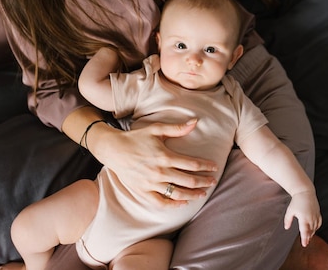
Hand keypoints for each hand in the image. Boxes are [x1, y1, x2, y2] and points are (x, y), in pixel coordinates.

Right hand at [96, 119, 217, 206]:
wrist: (113, 149)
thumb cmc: (135, 137)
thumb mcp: (156, 129)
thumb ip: (176, 128)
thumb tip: (195, 122)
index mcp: (165, 156)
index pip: (192, 164)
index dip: (206, 166)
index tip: (215, 167)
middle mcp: (160, 172)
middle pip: (188, 180)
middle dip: (204, 181)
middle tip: (212, 181)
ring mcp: (151, 184)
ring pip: (178, 193)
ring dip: (193, 194)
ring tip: (202, 193)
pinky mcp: (143, 191)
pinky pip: (161, 203)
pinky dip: (173, 205)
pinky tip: (183, 203)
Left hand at [284, 190, 321, 246]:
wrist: (305, 192)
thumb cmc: (296, 201)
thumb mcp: (290, 210)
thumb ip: (288, 220)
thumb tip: (286, 227)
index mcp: (304, 218)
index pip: (305, 231)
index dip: (305, 239)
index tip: (304, 244)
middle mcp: (311, 218)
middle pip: (310, 231)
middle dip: (308, 237)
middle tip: (306, 242)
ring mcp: (316, 215)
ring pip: (315, 228)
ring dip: (312, 233)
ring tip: (308, 237)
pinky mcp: (318, 213)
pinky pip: (319, 223)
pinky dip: (316, 227)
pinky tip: (313, 229)